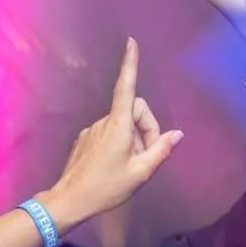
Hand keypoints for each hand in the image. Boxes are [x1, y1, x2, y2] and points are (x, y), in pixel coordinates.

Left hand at [42, 39, 181, 222]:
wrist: (69, 201)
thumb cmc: (106, 188)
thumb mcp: (141, 172)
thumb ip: (161, 150)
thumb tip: (176, 134)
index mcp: (118, 125)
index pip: (126, 87)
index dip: (130, 65)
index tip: (131, 44)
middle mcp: (103, 122)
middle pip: (135, 111)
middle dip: (147, 128)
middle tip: (147, 155)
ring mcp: (92, 130)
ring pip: (123, 124)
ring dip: (134, 139)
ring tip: (129, 165)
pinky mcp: (85, 140)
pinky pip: (110, 133)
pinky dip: (120, 143)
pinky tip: (116, 165)